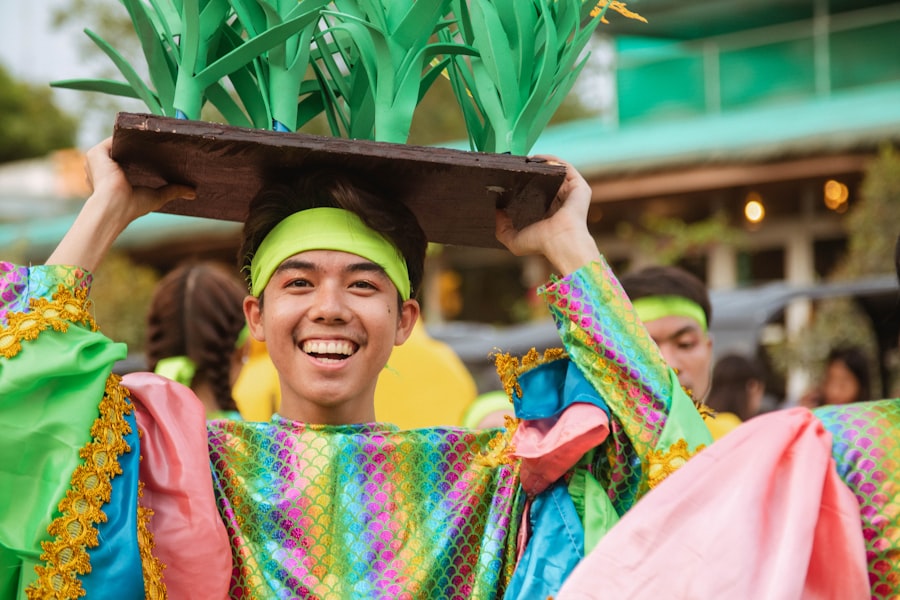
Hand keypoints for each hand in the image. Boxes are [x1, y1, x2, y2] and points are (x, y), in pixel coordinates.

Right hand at [85, 137, 195, 228]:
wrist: (114, 206)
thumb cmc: (132, 206)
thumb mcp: (157, 197)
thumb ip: (173, 191)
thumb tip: (193, 192)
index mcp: (112, 179)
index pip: (128, 161)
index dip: (142, 156)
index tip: (159, 151)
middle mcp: (102, 169)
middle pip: (123, 150)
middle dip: (138, 145)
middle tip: (158, 139)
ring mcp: (97, 161)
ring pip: (118, 143)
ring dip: (132, 137)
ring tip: (151, 130)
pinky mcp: (96, 153)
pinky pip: (113, 138)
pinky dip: (126, 132)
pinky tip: (140, 129)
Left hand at [494, 156, 599, 274]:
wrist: (561, 242)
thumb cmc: (541, 244)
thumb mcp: (514, 240)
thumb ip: (502, 229)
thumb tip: (496, 214)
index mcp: (549, 215)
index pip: (537, 195)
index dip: (524, 185)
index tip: (509, 179)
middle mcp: (561, 203)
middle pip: (547, 181)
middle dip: (532, 172)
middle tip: (516, 166)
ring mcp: (572, 194)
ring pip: (556, 173)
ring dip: (542, 164)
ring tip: (525, 160)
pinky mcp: (579, 186)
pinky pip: (565, 167)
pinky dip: (552, 160)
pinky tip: (537, 158)